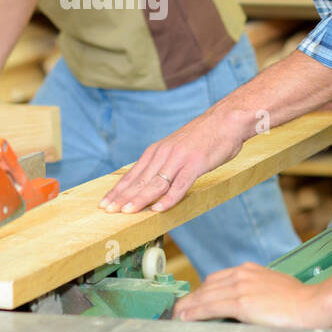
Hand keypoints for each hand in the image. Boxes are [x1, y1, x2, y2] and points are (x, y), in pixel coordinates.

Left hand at [99, 111, 245, 213]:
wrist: (226, 120)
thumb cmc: (203, 137)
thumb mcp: (176, 148)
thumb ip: (163, 163)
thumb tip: (150, 182)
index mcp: (156, 151)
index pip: (132, 174)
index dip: (117, 190)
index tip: (104, 203)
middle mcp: (163, 154)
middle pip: (139, 180)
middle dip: (122, 197)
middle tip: (107, 211)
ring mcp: (179, 159)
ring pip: (155, 183)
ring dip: (140, 199)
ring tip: (127, 212)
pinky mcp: (195, 164)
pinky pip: (179, 184)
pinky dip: (169, 198)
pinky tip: (159, 209)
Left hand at [172, 263, 324, 326]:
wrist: (314, 304)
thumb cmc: (301, 300)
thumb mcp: (274, 287)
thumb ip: (257, 292)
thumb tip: (249, 304)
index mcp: (249, 270)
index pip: (216, 279)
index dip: (202, 291)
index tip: (194, 300)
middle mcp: (242, 274)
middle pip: (206, 286)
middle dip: (191, 299)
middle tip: (180, 310)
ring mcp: (241, 287)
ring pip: (204, 295)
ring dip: (188, 306)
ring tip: (178, 317)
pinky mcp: (242, 302)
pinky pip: (210, 307)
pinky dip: (194, 312)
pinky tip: (186, 319)